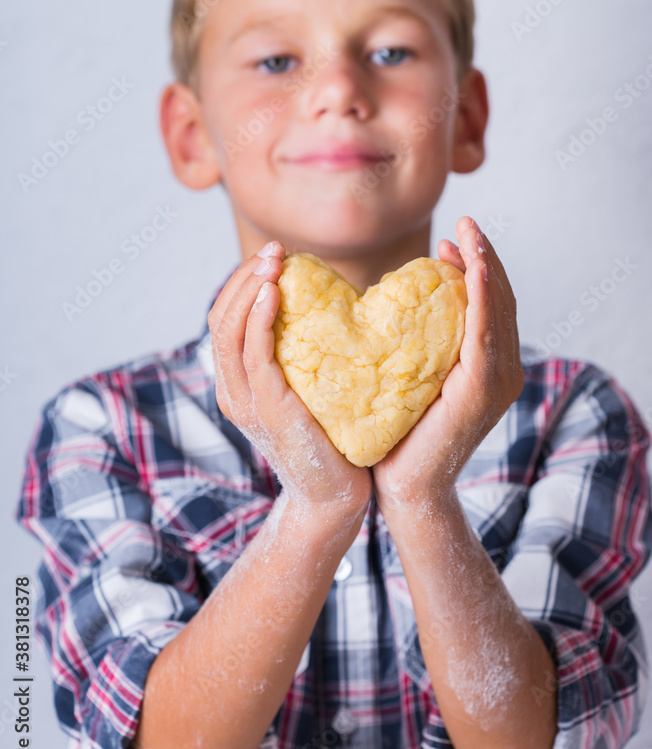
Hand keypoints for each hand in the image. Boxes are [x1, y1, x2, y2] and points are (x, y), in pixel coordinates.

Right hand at [208, 241, 372, 516]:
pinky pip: (254, 355)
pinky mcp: (267, 410)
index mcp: (238, 386)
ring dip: (250, 288)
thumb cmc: (331, 443)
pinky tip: (277, 293)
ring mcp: (245, 402)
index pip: (226, 322)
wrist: (334, 498)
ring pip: (230, 331)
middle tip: (276, 249)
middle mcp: (233, 392)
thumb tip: (328, 314)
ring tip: (275, 260)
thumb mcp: (308, 393)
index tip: (274, 257)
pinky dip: (260, 319)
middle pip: (221, 319)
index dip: (242, 284)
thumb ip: (303, 360)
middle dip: (244, 277)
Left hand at [371, 216, 523, 516]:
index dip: (475, 267)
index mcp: (488, 366)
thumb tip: (398, 304)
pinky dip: (481, 300)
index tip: (452, 238)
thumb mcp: (411, 375)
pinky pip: (484, 335)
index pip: (488, 305)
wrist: (403, 485)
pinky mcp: (482, 390)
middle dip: (483, 257)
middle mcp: (502, 370)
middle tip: (466, 223)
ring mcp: (498, 381)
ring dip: (485, 267)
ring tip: (470, 234)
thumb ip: (418, 343)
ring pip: (496, 310)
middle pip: (498, 300)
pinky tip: (473, 271)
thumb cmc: (400, 433)